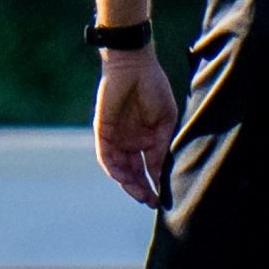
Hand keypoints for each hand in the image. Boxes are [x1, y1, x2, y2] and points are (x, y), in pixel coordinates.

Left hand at [94, 48, 176, 205]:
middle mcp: (131, 142)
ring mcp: (116, 138)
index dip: (157, 183)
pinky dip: (114, 169)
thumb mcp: (165, 121)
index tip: (164, 199)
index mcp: (147, 139)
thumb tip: (162, 172)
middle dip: (142, 189)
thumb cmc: (154, 88)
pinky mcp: (103, 132)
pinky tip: (123, 179)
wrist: (134, 66)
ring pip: (120, 168)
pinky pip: (106, 156)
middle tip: (152, 203)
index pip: (151, 167)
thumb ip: (162, 146)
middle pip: (135, 172)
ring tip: (141, 195)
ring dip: (129, 183)